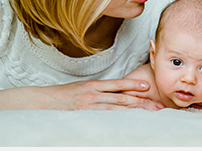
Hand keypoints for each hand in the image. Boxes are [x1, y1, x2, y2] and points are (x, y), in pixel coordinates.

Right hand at [44, 79, 164, 110]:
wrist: (42, 102)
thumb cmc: (62, 97)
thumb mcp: (81, 89)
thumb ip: (98, 91)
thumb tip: (115, 93)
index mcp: (94, 85)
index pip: (119, 85)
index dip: (135, 86)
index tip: (149, 87)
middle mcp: (94, 94)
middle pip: (123, 98)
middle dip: (142, 101)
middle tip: (159, 105)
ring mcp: (90, 105)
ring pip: (118, 106)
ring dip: (136, 109)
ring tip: (151, 111)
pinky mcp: (86, 113)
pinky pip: (106, 114)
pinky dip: (120, 116)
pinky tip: (131, 117)